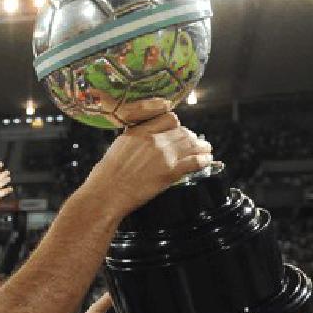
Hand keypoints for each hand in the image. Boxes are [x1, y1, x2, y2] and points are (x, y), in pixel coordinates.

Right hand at [88, 111, 212, 215]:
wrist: (106, 194)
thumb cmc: (106, 176)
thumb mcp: (118, 147)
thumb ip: (135, 140)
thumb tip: (145, 141)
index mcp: (139, 132)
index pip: (169, 119)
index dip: (176, 125)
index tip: (178, 131)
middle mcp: (154, 140)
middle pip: (183, 132)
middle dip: (191, 137)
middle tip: (195, 142)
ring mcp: (164, 156)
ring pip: (191, 145)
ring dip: (201, 147)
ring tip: (206, 150)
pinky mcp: (170, 172)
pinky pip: (194, 162)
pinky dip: (203, 161)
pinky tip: (206, 161)